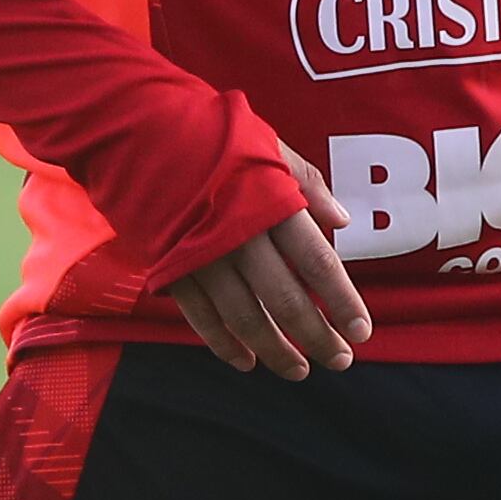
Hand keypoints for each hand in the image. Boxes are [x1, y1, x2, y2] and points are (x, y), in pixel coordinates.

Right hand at [169, 149, 373, 380]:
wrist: (139, 130)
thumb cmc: (211, 134)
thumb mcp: (269, 146)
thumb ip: (308, 185)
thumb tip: (342, 221)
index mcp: (271, 205)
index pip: (318, 265)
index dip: (343, 302)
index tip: (362, 332)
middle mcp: (240, 238)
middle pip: (286, 301)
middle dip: (316, 337)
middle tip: (340, 360)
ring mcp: (202, 258)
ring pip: (245, 319)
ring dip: (275, 350)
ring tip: (299, 370)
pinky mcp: (171, 268)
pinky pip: (201, 318)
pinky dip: (224, 344)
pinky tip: (245, 361)